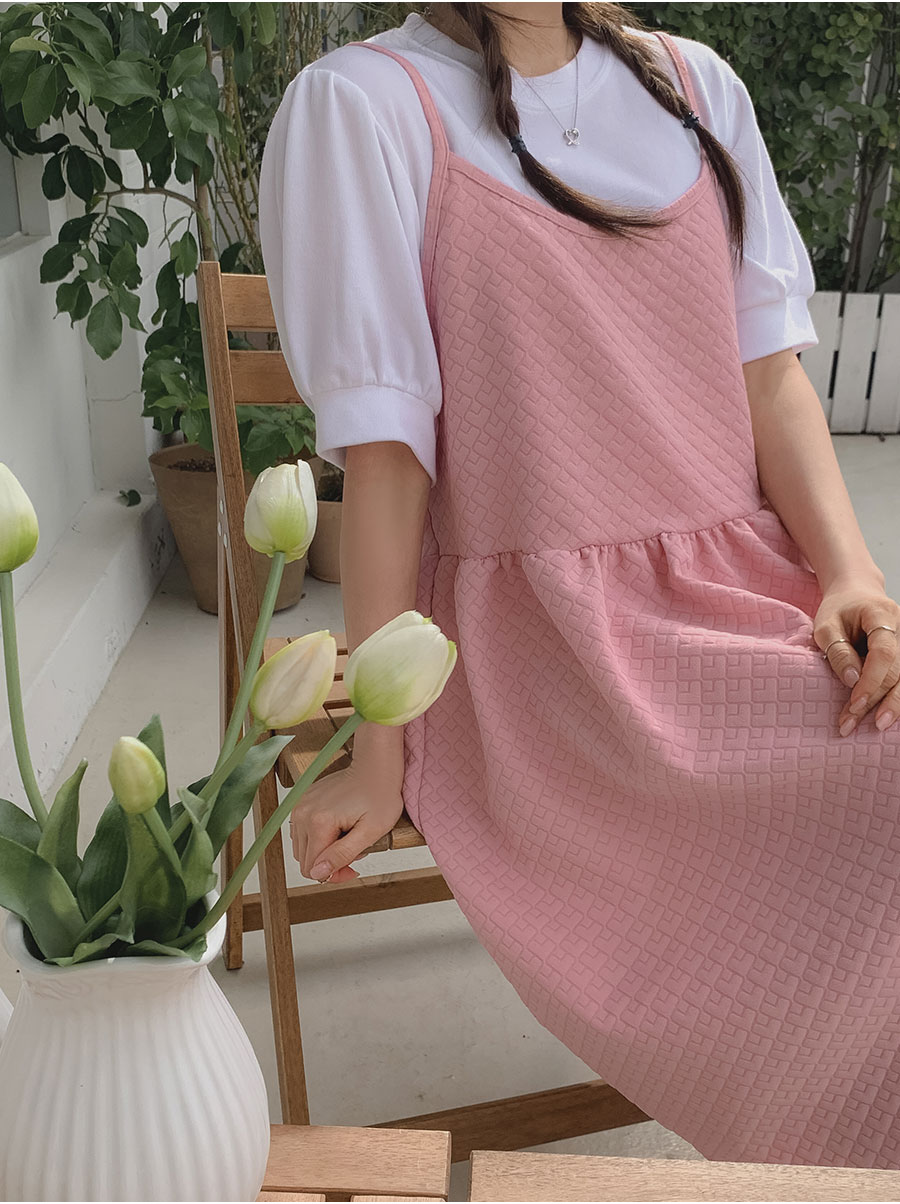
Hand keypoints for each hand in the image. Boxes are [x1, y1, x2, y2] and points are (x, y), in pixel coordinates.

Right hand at [289, 761, 404, 883]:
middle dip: (330, 864)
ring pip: (302, 848)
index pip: (313, 869)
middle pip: (305, 860)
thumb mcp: (370, 831)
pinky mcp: (302, 801)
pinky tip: (338, 829)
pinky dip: (318, 837)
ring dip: (323, 851)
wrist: (376, 766)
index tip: (354, 867)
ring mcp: (299, 805)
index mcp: (318, 822)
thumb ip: (342, 854)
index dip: (334, 875)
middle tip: (354, 853)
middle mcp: (302, 814)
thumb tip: (318, 873)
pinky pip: (302, 832)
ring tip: (347, 838)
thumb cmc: (380, 796)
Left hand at [814, 578, 899, 735]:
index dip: (871, 681)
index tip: (855, 703)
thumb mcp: (825, 625)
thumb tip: (852, 680)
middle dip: (876, 700)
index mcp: (882, 615)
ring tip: (875, 727)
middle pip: (897, 671)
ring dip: (889, 704)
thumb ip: (837, 650)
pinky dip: (893, 697)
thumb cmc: (838, 609)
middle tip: (852, 723)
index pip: (884, 653)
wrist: (855, 594)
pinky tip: (886, 715)